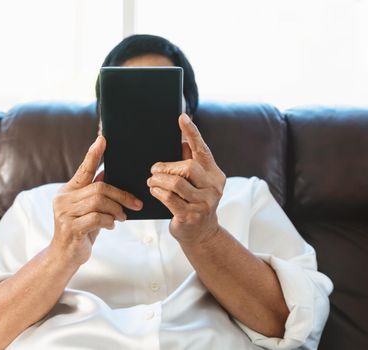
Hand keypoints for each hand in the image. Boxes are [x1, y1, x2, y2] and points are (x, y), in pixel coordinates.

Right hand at [50, 136, 142, 266]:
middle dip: (122, 195)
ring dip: (116, 210)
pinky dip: (109, 221)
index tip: (103, 138)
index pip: (84, 169)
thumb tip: (110, 172)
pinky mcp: (70, 228)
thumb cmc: (81, 230)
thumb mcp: (89, 209)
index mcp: (68, 190)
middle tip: (136, 204)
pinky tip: (112, 226)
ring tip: (122, 217)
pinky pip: (96, 218)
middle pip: (99, 188)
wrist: (65, 256)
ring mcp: (64, 213)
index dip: (94, 154)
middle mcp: (63, 198)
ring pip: (99, 202)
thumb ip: (95, 192)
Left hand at [147, 113, 225, 245]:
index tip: (181, 117)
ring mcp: (204, 203)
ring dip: (159, 180)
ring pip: (176, 183)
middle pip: (188, 167)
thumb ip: (191, 162)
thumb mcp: (197, 183)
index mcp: (215, 174)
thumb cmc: (195, 202)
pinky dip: (158, 191)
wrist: (201, 234)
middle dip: (167, 166)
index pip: (202, 150)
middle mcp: (213, 188)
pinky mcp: (191, 216)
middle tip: (154, 169)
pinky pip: (169, 198)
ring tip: (151, 180)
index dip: (192, 132)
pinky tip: (153, 190)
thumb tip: (181, 138)